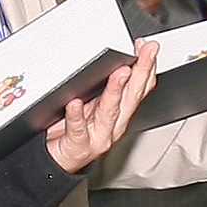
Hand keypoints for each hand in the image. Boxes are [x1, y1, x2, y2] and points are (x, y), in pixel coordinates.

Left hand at [43, 51, 159, 172]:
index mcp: (119, 113)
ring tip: (120, 72)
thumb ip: (102, 88)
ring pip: (109, 111)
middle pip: (131, 96)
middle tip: (145, 51)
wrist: (58, 160)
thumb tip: (111, 61)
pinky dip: (76, 115)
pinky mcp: (79, 145)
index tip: (147, 46)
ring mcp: (99, 136)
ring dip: (116, 90)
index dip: (146, 67)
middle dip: (140, 71)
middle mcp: (114, 125)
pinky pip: (78, 128)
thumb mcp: (92, 105)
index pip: (139, 88)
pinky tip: (75, 103)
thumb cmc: (74, 131)